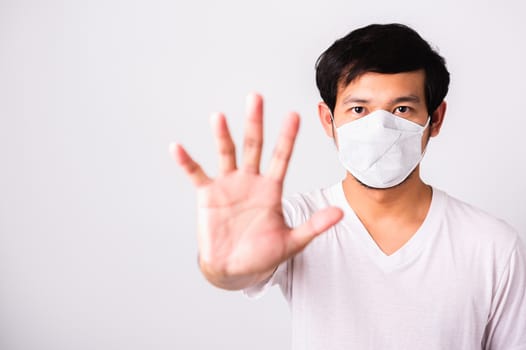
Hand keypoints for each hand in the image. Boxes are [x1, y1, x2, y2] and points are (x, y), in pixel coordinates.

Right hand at [171, 93, 342, 289]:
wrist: (234, 269)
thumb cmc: (263, 255)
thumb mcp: (292, 242)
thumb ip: (314, 226)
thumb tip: (341, 213)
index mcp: (271, 189)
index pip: (281, 157)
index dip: (287, 137)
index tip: (294, 115)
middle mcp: (250, 180)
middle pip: (253, 145)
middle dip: (255, 122)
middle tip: (256, 98)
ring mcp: (228, 185)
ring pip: (226, 153)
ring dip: (222, 135)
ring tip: (218, 116)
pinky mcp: (208, 194)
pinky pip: (196, 174)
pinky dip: (186, 162)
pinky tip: (177, 148)